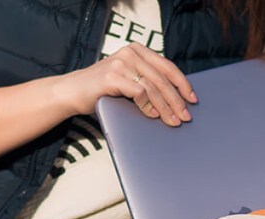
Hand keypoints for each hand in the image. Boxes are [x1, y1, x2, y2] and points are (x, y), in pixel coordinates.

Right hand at [62, 44, 196, 126]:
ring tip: (173, 121)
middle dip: (177, 99)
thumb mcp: (127, 80)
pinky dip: (148, 106)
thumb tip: (174, 99)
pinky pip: (139, 93)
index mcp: (137, 50)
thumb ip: (146, 81)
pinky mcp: (113, 77)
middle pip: (162, 78)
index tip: (192, 99)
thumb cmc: (101, 90)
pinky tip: (154, 116)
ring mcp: (121, 64)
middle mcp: (130, 53)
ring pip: (153, 87)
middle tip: (186, 116)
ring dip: (166, 107)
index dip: (182, 83)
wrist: (72, 92)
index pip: (167, 66)